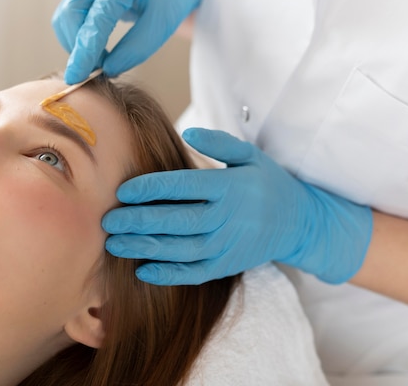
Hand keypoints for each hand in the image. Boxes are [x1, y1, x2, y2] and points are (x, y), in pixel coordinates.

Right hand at [52, 0, 206, 83]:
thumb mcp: (163, 22)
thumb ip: (136, 48)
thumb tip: (108, 69)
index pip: (95, 20)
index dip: (84, 52)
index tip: (76, 77)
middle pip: (70, 14)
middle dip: (77, 47)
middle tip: (98, 67)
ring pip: (66, 13)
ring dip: (76, 40)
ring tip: (100, 55)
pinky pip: (71, 9)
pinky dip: (79, 30)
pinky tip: (96, 41)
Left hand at [102, 128, 372, 284]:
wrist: (300, 223)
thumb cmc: (268, 183)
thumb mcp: (251, 155)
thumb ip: (219, 143)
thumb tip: (187, 133)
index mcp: (228, 187)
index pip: (182, 187)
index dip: (149, 189)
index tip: (122, 191)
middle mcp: (226, 218)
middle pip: (175, 220)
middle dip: (138, 221)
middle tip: (106, 221)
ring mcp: (227, 246)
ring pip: (180, 250)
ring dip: (145, 248)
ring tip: (114, 246)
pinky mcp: (227, 266)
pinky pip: (195, 273)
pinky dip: (169, 275)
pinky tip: (142, 271)